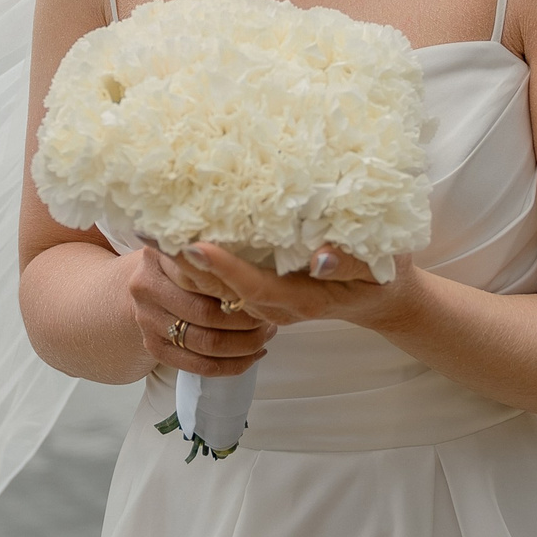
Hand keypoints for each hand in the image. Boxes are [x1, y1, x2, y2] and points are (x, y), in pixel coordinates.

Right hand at [127, 246, 270, 376]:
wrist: (147, 284)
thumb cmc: (180, 263)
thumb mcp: (193, 244)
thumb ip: (215, 249)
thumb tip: (258, 262)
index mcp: (159, 256)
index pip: (203, 276)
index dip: (237, 287)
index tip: (261, 291)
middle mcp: (146, 287)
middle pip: (205, 313)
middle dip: (245, 320)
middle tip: (269, 317)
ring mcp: (147, 320)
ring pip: (204, 343)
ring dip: (243, 344)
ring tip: (264, 336)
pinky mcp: (154, 347)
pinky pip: (198, 366)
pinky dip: (230, 365)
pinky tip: (250, 356)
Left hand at [170, 243, 416, 331]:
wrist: (384, 300)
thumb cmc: (384, 277)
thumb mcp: (378, 268)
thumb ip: (349, 262)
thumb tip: (318, 258)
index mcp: (299, 299)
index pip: (250, 287)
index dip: (223, 268)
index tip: (195, 244)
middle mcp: (276, 305)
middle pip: (222, 290)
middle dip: (187, 263)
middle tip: (152, 230)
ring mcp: (267, 302)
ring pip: (217, 289)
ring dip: (185, 263)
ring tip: (152, 230)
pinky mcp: (265, 292)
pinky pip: (225, 282)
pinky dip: (201, 262)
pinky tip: (178, 236)